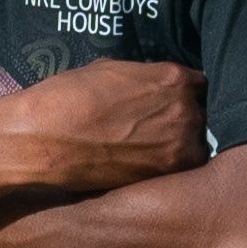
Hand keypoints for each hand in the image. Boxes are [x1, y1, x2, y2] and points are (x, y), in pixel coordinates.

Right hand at [0, 60, 204, 191]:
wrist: (44, 140)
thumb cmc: (68, 98)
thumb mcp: (110, 70)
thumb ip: (144, 78)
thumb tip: (151, 85)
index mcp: (175, 79)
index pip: (201, 85)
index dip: (185, 94)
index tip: (171, 101)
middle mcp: (187, 112)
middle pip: (202, 115)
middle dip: (183, 120)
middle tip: (158, 126)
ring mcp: (180, 148)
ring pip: (195, 145)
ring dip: (179, 146)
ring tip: (148, 148)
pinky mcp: (166, 177)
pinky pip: (179, 169)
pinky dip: (167, 167)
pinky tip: (142, 163)